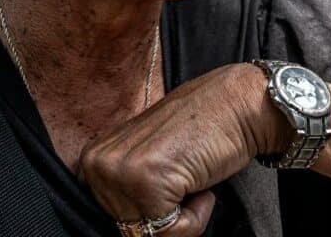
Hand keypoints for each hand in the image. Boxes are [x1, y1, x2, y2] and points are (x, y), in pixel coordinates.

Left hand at [79, 63, 288, 236]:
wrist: (237, 106)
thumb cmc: (202, 133)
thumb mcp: (148, 159)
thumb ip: (126, 186)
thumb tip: (126, 228)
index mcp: (93, 158)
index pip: (110, 218)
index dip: (146, 212)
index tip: (167, 187)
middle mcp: (97, 164)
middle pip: (127, 229)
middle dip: (163, 215)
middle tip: (182, 178)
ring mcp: (119, 171)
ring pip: (146, 235)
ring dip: (181, 218)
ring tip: (191, 179)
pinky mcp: (146, 181)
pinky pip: (170, 233)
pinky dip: (195, 218)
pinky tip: (201, 185)